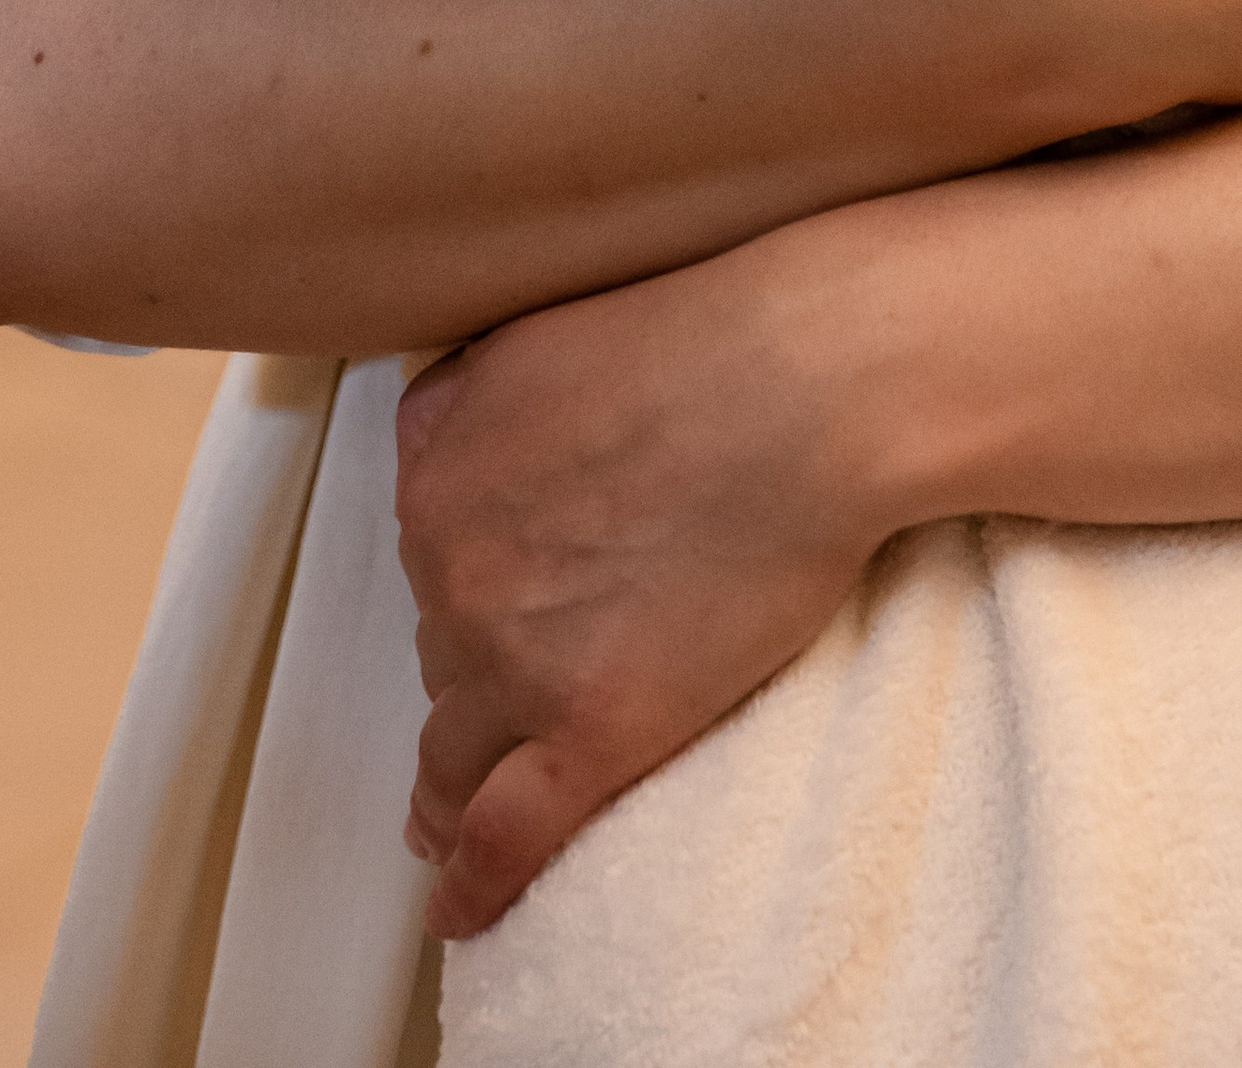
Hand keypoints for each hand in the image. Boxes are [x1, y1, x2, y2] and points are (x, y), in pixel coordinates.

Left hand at [398, 243, 876, 936]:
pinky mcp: (593, 731)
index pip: (426, 556)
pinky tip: (463, 909)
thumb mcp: (543, 332)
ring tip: (455, 812)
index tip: (481, 610)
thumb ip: (471, 395)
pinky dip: (472, 882)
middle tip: (535, 668)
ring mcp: (517, 658)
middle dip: (481, 660)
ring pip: (457, 743)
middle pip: (445, 644)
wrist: (815, 380)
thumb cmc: (715, 333)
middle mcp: (453, 566)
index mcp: (437, 466)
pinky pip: (501, 834)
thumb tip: (440, 434)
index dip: (464, 584)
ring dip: (460, 772)